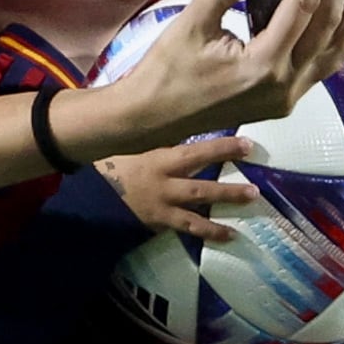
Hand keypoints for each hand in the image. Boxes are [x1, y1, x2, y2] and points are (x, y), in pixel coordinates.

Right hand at [85, 0, 343, 156]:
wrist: (153, 118)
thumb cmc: (167, 71)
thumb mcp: (191, 21)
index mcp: (262, 64)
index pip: (303, 4)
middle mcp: (284, 84)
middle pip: (328, 21)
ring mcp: (289, 97)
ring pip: (337, 47)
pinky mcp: (286, 100)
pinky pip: (325, 64)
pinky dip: (337, 33)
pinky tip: (337, 9)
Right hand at [97, 135, 257, 243]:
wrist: (88, 199)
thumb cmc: (108, 166)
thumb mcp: (128, 144)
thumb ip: (149, 132)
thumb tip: (165, 109)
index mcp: (156, 158)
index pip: (193, 150)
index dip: (220, 147)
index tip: (246, 143)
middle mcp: (162, 180)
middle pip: (199, 177)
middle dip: (226, 173)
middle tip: (254, 175)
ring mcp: (162, 203)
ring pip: (198, 203)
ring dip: (225, 201)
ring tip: (251, 199)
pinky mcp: (160, 221)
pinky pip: (189, 227)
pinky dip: (209, 231)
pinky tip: (229, 235)